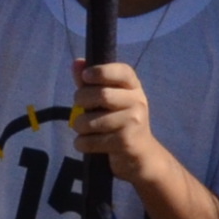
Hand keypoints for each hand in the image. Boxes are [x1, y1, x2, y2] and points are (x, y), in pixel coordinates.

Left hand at [74, 59, 164, 186]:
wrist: (142, 155)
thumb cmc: (121, 122)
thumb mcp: (111, 100)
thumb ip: (92, 83)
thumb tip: (76, 63)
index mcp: (134, 87)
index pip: (122, 71)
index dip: (101, 71)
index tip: (86, 77)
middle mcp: (138, 102)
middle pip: (102, 95)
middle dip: (81, 100)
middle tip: (79, 107)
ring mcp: (133, 123)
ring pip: (91, 121)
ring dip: (79, 126)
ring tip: (84, 129)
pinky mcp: (125, 143)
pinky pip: (91, 141)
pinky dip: (81, 143)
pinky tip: (87, 144)